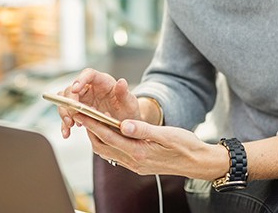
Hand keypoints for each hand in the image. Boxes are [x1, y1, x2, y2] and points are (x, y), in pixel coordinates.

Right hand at [55, 68, 139, 138]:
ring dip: (65, 112)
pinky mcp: (79, 111)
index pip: (89, 74)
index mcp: (103, 82)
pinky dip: (65, 123)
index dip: (80, 80)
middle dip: (69, 101)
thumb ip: (125, 93)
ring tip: (70, 125)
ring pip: (66, 100)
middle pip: (72, 88)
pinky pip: (67, 114)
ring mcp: (83, 99)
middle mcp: (91, 88)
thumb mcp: (130, 104)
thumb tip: (121, 81)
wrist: (127, 127)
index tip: (75, 90)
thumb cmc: (129, 112)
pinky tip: (67, 133)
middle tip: (72, 115)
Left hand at [80, 116, 226, 180]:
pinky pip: (116, 155)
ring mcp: (135, 165)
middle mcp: (134, 161)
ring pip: (108, 151)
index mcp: (139, 152)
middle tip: (80, 114)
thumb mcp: (166, 134)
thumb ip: (143, 130)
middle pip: (102, 146)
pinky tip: (108, 134)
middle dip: (89, 130)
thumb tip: (123, 124)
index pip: (108, 136)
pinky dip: (107, 143)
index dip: (92, 123)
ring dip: (97, 137)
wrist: (198, 162)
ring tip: (90, 122)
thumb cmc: (186, 145)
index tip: (81, 113)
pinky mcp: (138, 165)